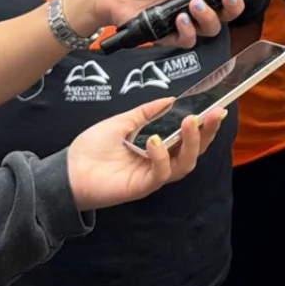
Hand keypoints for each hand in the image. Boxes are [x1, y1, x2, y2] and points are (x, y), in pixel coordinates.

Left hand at [61, 0, 245, 47]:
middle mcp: (190, 3)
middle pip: (224, 13)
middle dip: (232, 7)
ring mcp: (179, 20)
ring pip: (209, 29)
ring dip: (208, 18)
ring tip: (194, 5)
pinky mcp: (165, 35)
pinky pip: (186, 40)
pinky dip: (187, 31)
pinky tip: (179, 18)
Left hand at [65, 97, 226, 209]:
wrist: (67, 171)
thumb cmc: (91, 149)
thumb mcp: (121, 122)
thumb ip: (145, 113)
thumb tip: (170, 99)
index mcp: (157, 150)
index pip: (188, 139)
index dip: (204, 126)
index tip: (217, 108)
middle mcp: (159, 164)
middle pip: (194, 153)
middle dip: (207, 133)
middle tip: (216, 113)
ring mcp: (152, 177)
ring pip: (184, 165)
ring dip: (191, 143)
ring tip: (189, 122)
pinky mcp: (142, 186)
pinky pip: (161, 174)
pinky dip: (161, 156)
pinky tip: (154, 141)